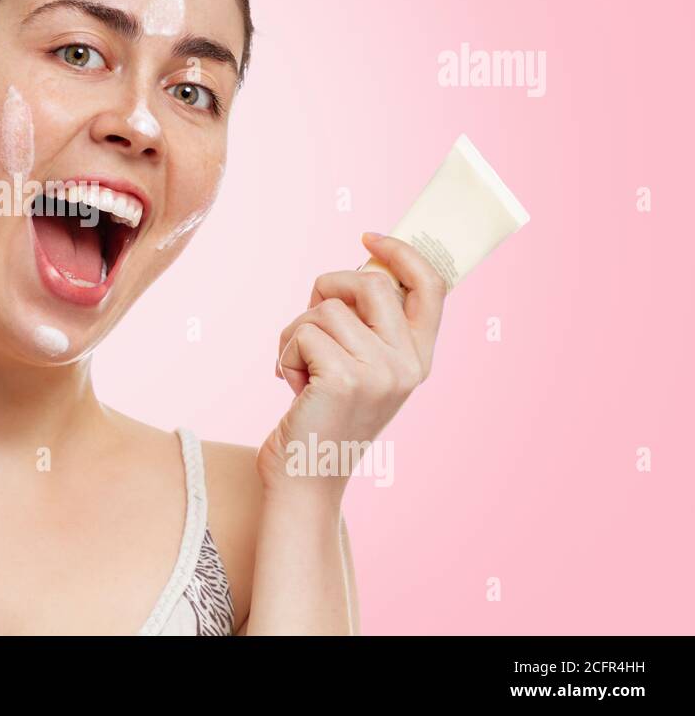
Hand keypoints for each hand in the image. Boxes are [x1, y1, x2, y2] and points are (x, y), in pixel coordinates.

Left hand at [255, 233, 446, 498]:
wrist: (305, 478)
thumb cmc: (324, 418)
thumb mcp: (361, 370)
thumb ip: (368, 328)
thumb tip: (356, 269)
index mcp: (419, 358)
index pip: (431, 286)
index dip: (402, 253)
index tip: (369, 237)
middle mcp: (408, 364)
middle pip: (369, 282)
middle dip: (327, 288)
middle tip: (308, 321)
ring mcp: (379, 372)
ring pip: (325, 309)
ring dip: (295, 333)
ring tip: (298, 370)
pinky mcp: (343, 379)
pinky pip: (302, 332)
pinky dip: (285, 353)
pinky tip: (291, 386)